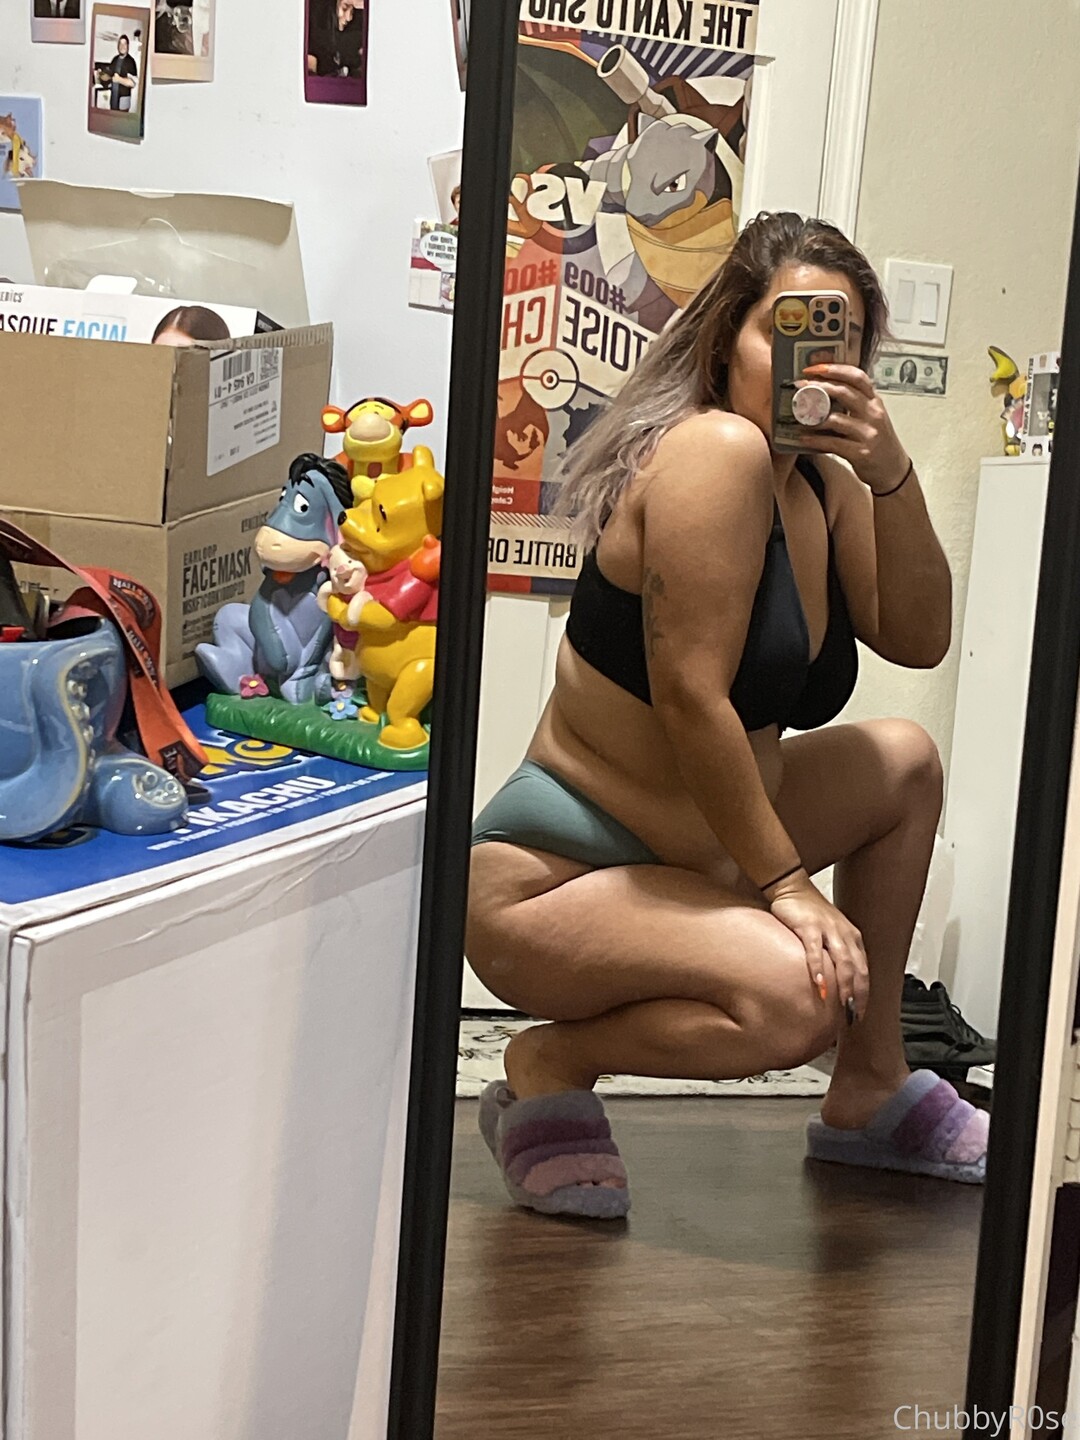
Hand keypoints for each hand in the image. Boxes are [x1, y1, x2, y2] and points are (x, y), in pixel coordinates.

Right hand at [764, 869, 869, 1019]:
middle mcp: (844, 934)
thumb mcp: (830, 932)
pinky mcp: (809, 926)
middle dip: (857, 995)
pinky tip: (820, 985)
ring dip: (844, 986)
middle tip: (852, 1016)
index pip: (864, 970)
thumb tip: (835, 983)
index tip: (858, 1013)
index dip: (864, 993)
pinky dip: (819, 970)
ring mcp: (828, 929)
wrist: (793, 886)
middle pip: (857, 969)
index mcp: (852, 937)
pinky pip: (816, 951)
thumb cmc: (809, 912)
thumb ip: (835, 953)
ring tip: (842, 1006)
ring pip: (842, 962)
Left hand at [795, 363, 910, 493]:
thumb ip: (854, 403)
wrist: (892, 469)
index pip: (857, 377)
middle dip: (818, 387)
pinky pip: (832, 443)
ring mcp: (868, 433)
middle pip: (844, 392)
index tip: (815, 368)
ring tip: (798, 415)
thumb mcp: (871, 417)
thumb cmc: (878, 442)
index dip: (835, 369)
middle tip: (800, 386)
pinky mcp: (860, 452)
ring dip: (813, 416)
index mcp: (874, 402)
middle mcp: (873, 414)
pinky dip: (815, 440)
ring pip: (836, 418)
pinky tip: (803, 438)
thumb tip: (824, 391)